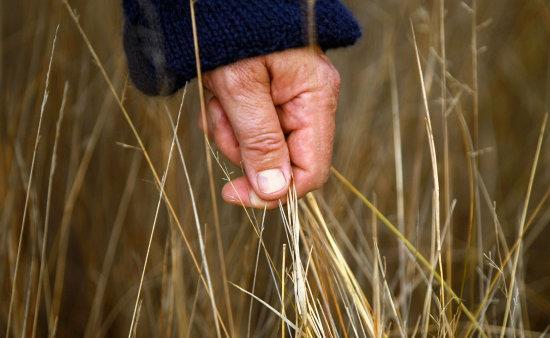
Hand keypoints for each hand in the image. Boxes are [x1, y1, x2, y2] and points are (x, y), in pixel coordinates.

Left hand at [202, 47, 340, 208]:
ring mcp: (288, 100)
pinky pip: (247, 126)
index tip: (232, 194)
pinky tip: (218, 91)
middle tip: (220, 115)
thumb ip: (260, 142)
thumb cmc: (234, 30)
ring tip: (217, 95)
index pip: (310, 170)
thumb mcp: (242, 87)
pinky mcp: (268, 97)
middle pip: (279, 159)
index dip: (274, 191)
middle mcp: (308, 102)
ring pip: (257, 145)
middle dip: (242, 147)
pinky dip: (226, 116)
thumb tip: (275, 192)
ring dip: (229, 130)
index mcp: (315, 98)